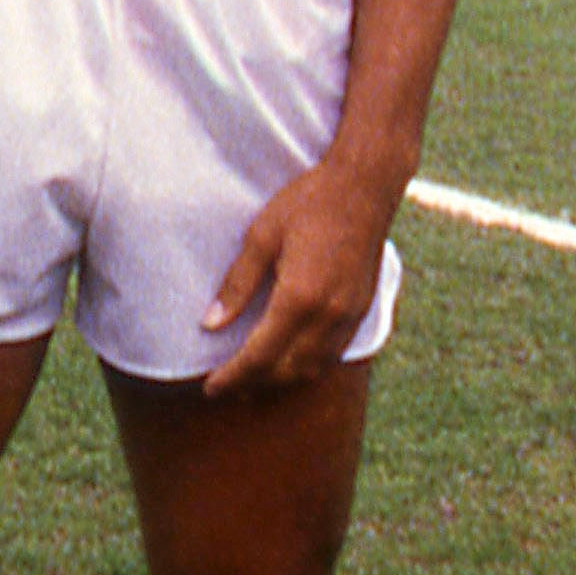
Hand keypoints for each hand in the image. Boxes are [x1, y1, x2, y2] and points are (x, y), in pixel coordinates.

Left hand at [195, 156, 395, 398]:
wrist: (365, 186)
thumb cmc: (309, 203)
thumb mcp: (262, 237)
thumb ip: (237, 285)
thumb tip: (210, 324)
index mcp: (299, 298)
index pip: (259, 357)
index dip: (232, 377)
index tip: (211, 388)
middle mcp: (328, 316)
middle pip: (285, 372)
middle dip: (253, 385)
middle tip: (226, 387)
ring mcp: (349, 316)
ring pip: (312, 369)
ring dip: (281, 382)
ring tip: (253, 382)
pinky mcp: (361, 311)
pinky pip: (332, 355)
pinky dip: (307, 367)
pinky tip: (290, 362)